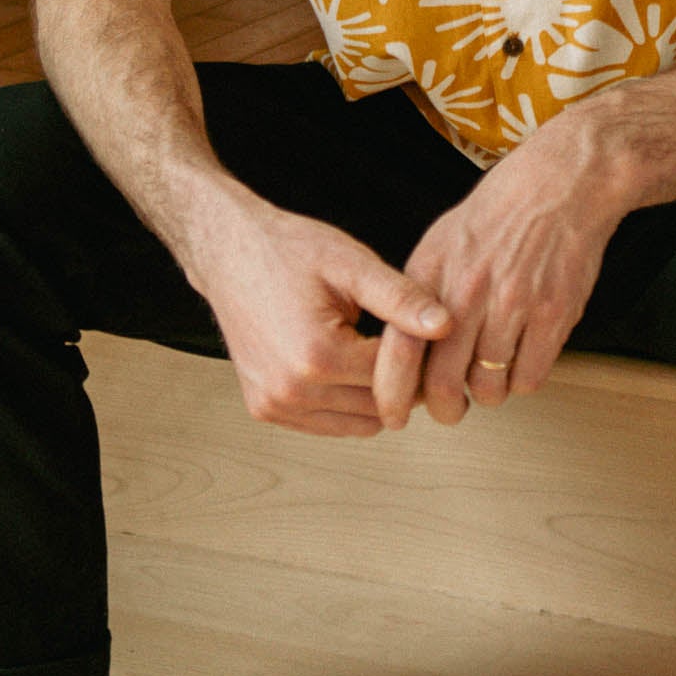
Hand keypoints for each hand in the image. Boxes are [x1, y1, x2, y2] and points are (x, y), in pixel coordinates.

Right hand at [189, 194, 451, 435]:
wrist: (228, 252)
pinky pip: (326, 424)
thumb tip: (447, 325)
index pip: (394, 378)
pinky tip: (349, 365)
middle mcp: (292, 390)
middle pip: (379, 407)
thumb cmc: (288, 251)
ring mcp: (274, 405)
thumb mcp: (352, 264)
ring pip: (357, 424)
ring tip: (377, 352)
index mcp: (317, 355)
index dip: (420, 358)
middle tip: (409, 345)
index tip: (431, 337)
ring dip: (374, 396)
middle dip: (401, 381)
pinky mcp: (264, 409)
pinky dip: (346, 404)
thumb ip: (402, 298)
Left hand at [371, 108, 626, 429]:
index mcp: (431, 273)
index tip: (394, 416)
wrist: (561, 183)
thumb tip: (403, 349)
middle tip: (450, 410)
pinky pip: (530, 378)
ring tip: (492, 375)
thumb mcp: (442, 241)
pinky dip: (522, 381)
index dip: (392, 394)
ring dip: (487, 394)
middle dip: (444, 410)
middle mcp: (467, 291)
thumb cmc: (501, 212)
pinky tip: (522, 360)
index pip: (397, 350)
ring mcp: (512, 304)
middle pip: (442, 383)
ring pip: (488, 388)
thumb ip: (420, 294)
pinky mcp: (553, 314)